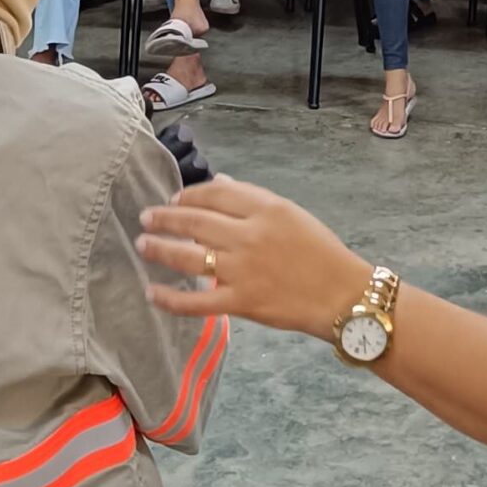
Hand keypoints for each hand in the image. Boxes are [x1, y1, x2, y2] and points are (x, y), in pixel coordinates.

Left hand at [136, 174, 372, 338]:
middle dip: (165, 218)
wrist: (344, 295)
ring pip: (189, 257)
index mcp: (266, 208)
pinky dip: (171, 298)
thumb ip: (253, 200)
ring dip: (160, 249)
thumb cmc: (322, 253)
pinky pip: (197, 301)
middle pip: (195, 221)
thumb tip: (218, 184)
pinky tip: (153, 292)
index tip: (173, 199)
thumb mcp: (292, 214)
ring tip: (142, 245)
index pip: (215, 193)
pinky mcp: (242, 302)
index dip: (188, 195)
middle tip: (145, 218)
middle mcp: (250, 235)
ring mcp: (243, 270)